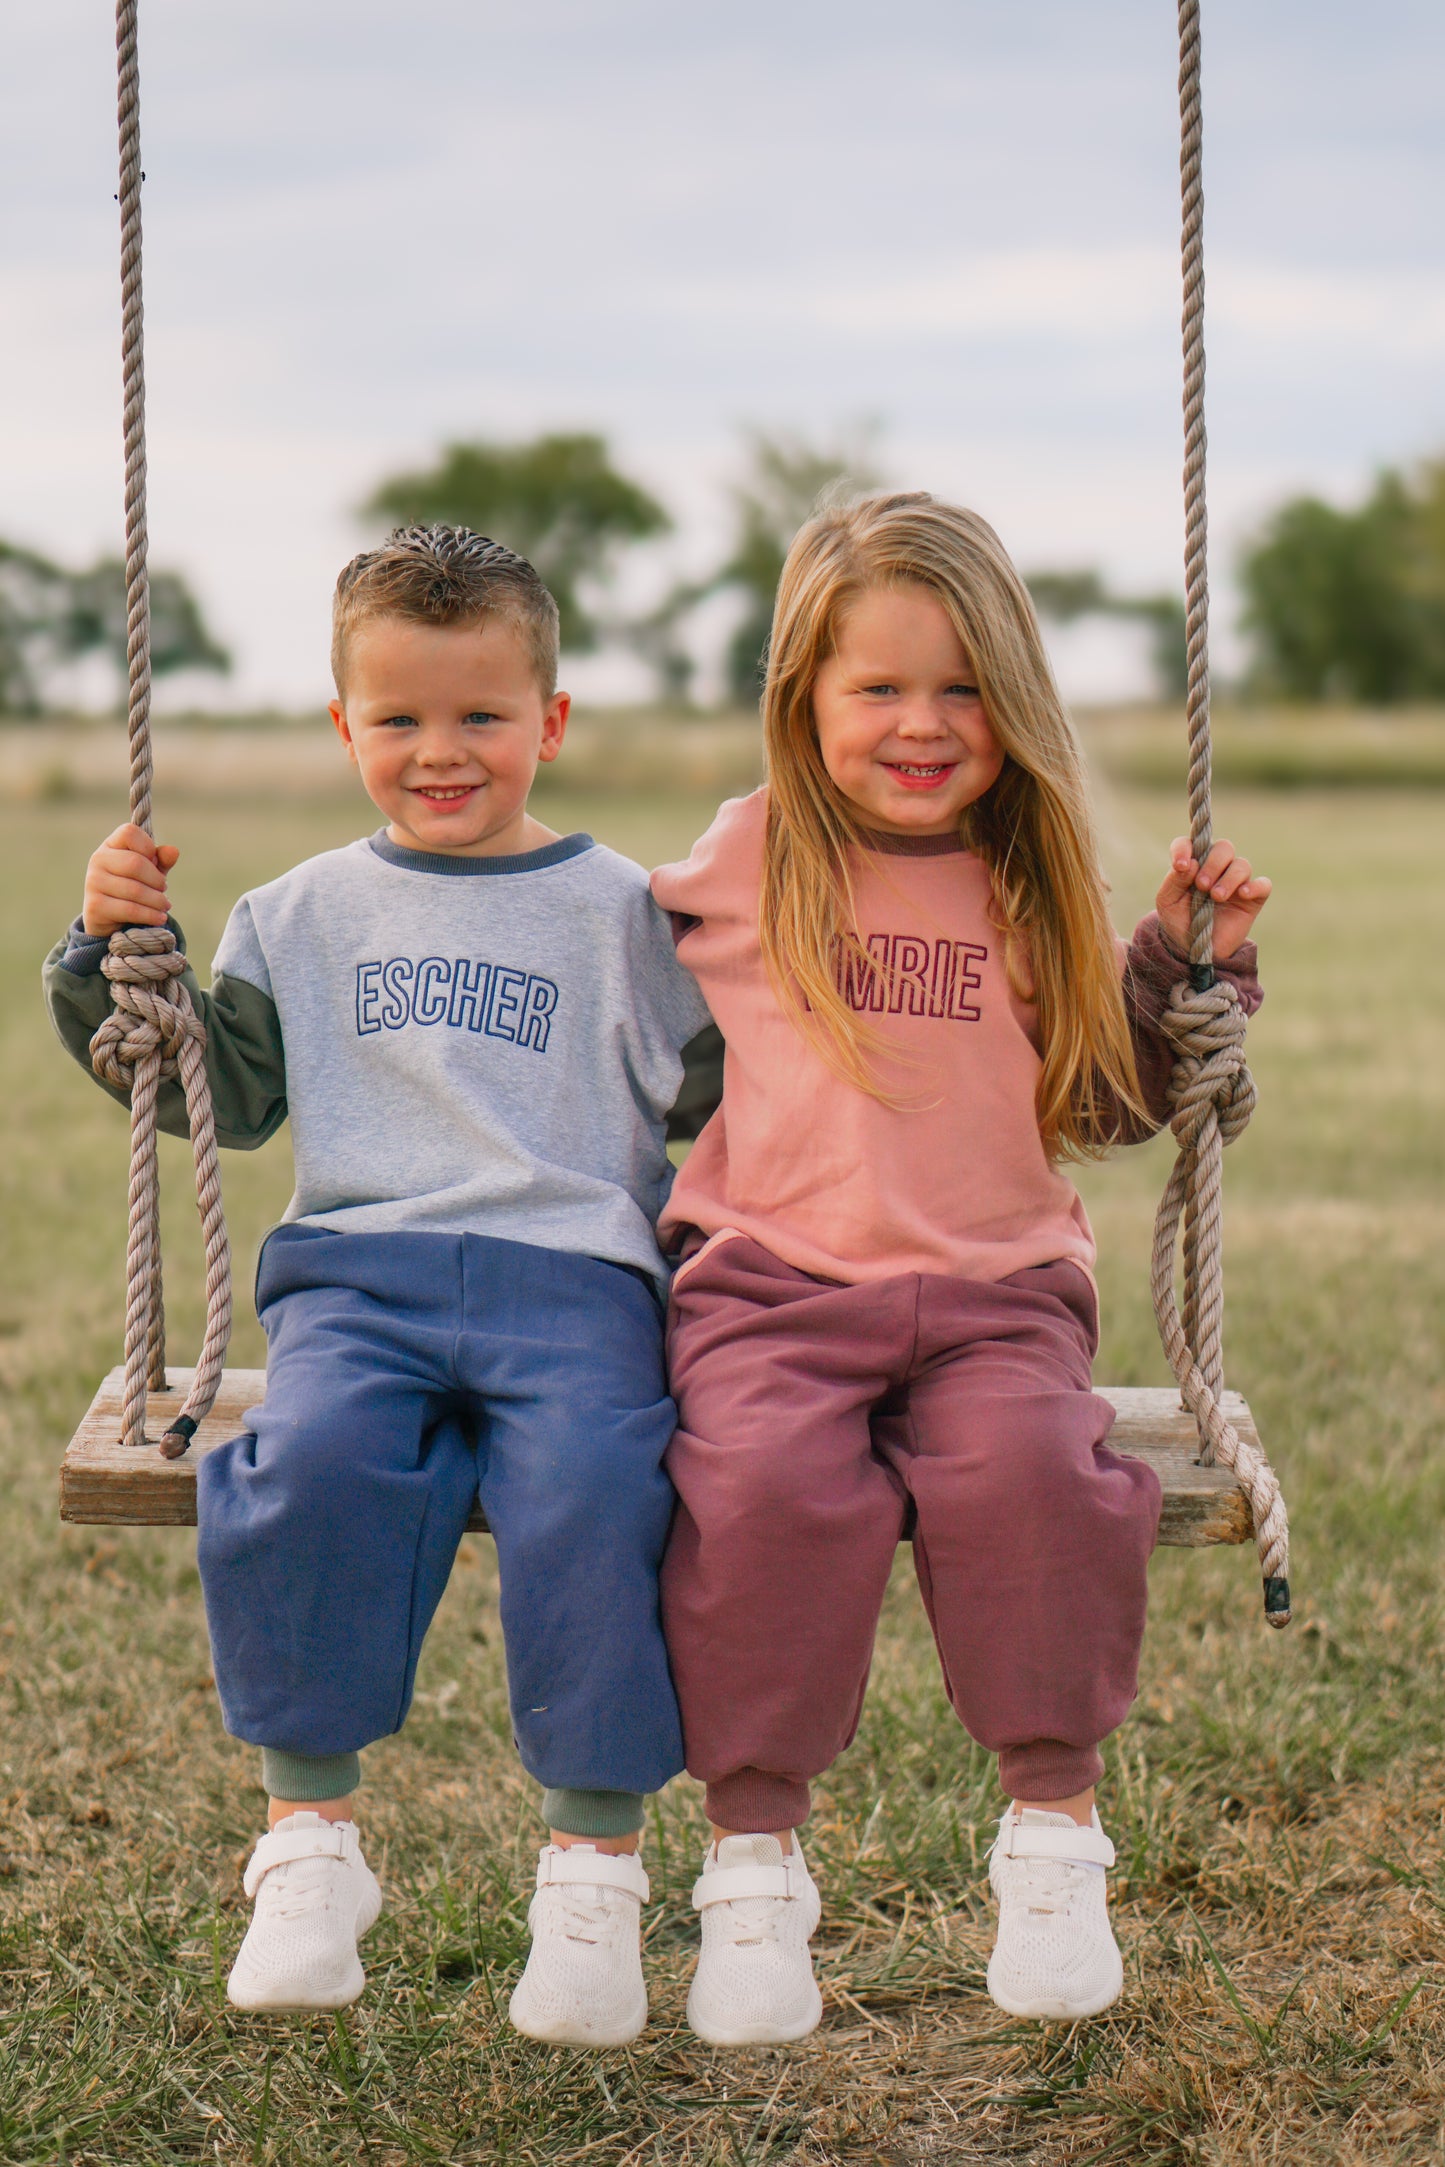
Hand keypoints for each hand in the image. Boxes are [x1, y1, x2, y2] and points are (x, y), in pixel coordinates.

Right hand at [82, 822, 179, 936]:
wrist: (109, 917)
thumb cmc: (133, 886)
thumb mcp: (150, 872)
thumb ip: (161, 860)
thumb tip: (173, 851)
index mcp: (110, 845)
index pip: (130, 833)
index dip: (148, 846)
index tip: (155, 862)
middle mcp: (98, 860)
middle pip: (135, 863)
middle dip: (157, 879)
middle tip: (163, 889)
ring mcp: (93, 882)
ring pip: (135, 890)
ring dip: (157, 900)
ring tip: (164, 905)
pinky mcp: (94, 906)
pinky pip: (130, 909)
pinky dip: (150, 915)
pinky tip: (160, 917)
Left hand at [1156, 837, 1270, 961]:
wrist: (1194, 951)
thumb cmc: (1179, 922)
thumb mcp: (1168, 903)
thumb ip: (1174, 881)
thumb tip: (1190, 863)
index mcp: (1193, 864)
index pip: (1191, 843)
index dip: (1185, 848)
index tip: (1180, 865)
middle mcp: (1217, 868)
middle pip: (1223, 848)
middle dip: (1212, 863)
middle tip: (1202, 885)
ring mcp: (1236, 882)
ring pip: (1242, 864)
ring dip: (1229, 878)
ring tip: (1216, 897)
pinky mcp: (1253, 899)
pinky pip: (1263, 885)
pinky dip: (1255, 886)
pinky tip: (1243, 893)